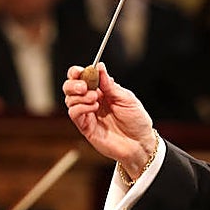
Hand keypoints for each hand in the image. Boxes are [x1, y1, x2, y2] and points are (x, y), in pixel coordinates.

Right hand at [63, 64, 155, 178]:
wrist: (140, 142)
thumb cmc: (136, 120)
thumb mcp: (126, 98)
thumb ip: (110, 85)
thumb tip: (99, 67)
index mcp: (101, 91)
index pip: (82, 78)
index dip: (77, 72)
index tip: (80, 71)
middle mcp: (91, 101)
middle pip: (70, 88)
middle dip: (73, 84)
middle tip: (84, 86)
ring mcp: (88, 114)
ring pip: (69, 100)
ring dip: (79, 96)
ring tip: (95, 98)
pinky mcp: (86, 127)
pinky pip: (74, 114)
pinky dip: (80, 107)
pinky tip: (93, 107)